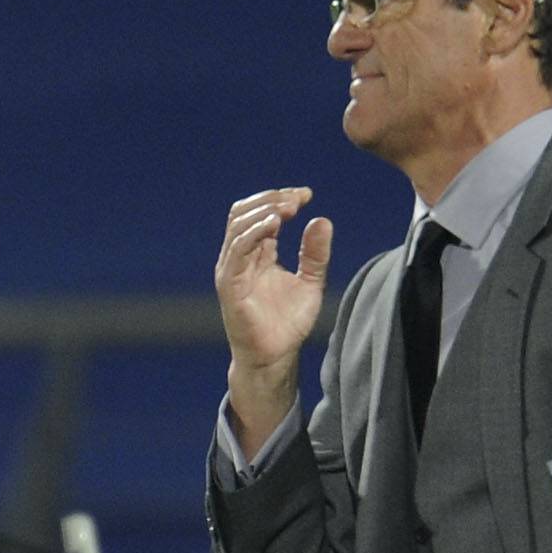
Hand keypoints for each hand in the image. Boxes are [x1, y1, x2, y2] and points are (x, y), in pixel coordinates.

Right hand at [216, 186, 331, 440]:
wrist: (275, 357)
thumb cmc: (288, 324)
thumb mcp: (310, 281)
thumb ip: (315, 253)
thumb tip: (322, 219)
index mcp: (256, 254)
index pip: (259, 214)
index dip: (280, 199)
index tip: (306, 195)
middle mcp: (239, 258)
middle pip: (243, 212)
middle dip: (272, 199)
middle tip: (298, 198)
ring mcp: (231, 270)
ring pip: (238, 225)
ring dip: (265, 211)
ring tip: (289, 207)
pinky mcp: (230, 285)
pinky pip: (237, 250)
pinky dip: (255, 233)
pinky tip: (275, 225)